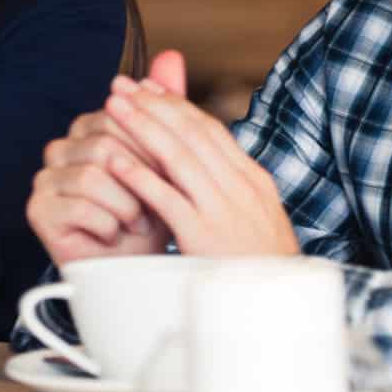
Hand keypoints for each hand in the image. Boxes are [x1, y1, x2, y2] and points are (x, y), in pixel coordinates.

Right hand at [26, 51, 187, 265]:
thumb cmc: (152, 213)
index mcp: (88, 128)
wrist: (137, 268)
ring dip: (127, 205)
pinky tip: (115, 234)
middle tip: (155, 204)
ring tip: (136, 222)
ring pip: (94, 174)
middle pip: (106, 144)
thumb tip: (172, 55)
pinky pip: (80, 205)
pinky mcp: (38, 209)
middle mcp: (62, 147)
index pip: (120, 118)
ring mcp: (46, 177)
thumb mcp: (166, 157)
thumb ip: (167, 105)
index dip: (151, 147)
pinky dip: (108, 223)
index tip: (169, 174)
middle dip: (140, 178)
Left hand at [105, 74, 298, 256]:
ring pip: (177, 157)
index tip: (147, 86)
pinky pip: (167, 200)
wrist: (280, 308)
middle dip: (150, 104)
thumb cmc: (262, 267)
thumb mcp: (257, 216)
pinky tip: (117, 161)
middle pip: (190, 133)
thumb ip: (232, 184)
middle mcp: (240, 187)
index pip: (209, 128)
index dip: (174, 103)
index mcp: (252, 179)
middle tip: (119, 83)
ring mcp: (223, 211)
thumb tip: (209, 156)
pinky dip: (140, 177)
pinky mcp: (203, 237)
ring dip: (141, 126)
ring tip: (111, 107)